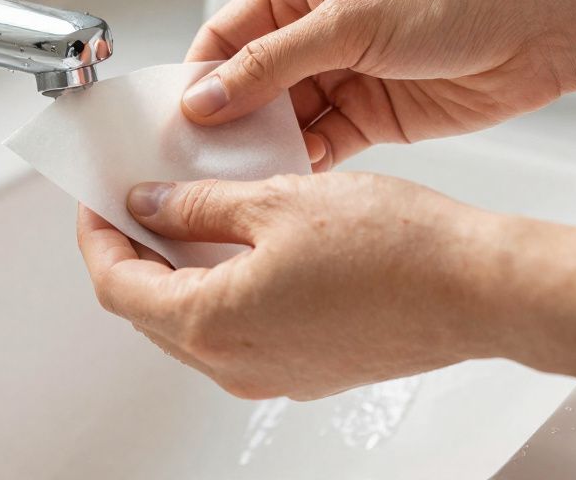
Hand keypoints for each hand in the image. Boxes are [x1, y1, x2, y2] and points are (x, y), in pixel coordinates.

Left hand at [76, 173, 502, 399]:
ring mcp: (269, 375)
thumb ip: (197, 206)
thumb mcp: (276, 202)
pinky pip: (233, 332)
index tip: (96, 200)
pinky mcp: (303, 369)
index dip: (97, 237)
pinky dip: (216, 289)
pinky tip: (234, 245)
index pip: (116, 285)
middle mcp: (233, 365)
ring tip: (180, 212)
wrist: (479, 290)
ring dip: (173, 272)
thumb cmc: (394, 247)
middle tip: (131, 201)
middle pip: (146, 310)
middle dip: (130, 253)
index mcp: (212, 324)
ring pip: (189, 323)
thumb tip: (148, 205)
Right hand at [183, 0, 575, 170]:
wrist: (538, 29)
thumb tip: (205, 97)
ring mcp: (340, 78)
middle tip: (199, 162)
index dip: (199, 77)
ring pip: (280, 121)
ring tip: (239, 180)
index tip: (178, 120)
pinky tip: (287, 182)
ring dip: (262, 148)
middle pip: (246, 85)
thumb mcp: (347, 22)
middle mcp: (311, 35)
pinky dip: (301, 165)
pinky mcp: (368, 119)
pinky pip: (319, 147)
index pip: (224, 36)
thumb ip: (271, 64)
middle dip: (225, 122)